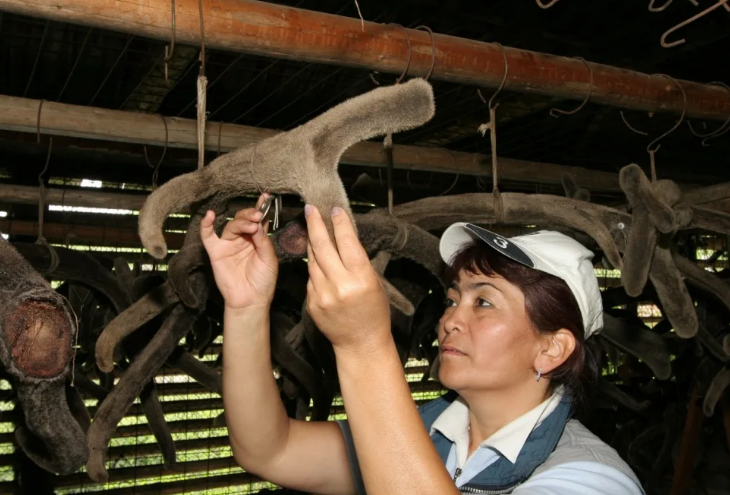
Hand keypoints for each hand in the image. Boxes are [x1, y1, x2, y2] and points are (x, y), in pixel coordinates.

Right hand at [201, 194, 278, 310]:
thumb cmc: (263, 281)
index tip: (266, 197)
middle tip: (258, 216)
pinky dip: (206, 225)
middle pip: (244, 220)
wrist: (251, 300)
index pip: (259, 220)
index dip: (262, 208)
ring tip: (251, 225)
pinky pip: (208, 236)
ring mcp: (229, 244)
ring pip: (231, 226)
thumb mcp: (269, 259)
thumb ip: (264, 241)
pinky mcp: (216, 252)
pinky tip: (210, 215)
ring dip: (241, 222)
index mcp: (258, 239)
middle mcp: (243, 239)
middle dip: (251, 215)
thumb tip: (259, 224)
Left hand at [304, 204, 390, 352]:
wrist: (361, 343)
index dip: (339, 223)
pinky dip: (313, 266)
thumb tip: (343, 237)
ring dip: (311, 242)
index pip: (347, 242)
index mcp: (360, 278)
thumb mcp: (373, 282)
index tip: (334, 209)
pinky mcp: (311, 303)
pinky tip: (317, 260)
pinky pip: (310, 277)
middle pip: (323, 246)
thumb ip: (357, 261)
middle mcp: (339, 285)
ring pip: (312, 260)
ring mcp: (322, 295)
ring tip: (311, 229)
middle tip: (311, 209)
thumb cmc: (373, 312)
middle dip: (315, 224)